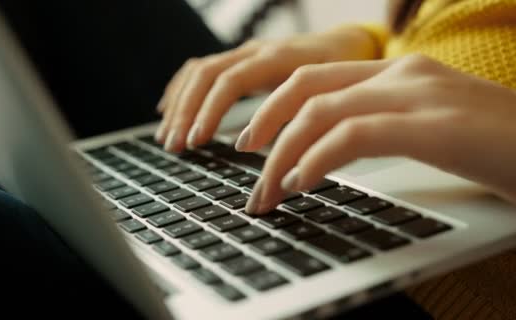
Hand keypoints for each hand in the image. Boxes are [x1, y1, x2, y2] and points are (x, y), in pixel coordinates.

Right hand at [156, 25, 379, 151]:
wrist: (349, 46)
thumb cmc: (343, 74)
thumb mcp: (328, 95)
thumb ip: (300, 118)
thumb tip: (266, 153)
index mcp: (276, 58)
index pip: (229, 80)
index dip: (210, 111)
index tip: (197, 141)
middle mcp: (254, 52)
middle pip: (206, 76)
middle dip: (186, 113)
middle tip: (174, 146)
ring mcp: (243, 54)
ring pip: (198, 72)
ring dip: (179, 105)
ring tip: (167, 137)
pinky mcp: (238, 62)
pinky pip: (200, 69)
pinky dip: (181, 89)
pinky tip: (167, 108)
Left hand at [240, 54, 515, 212]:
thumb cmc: (504, 148)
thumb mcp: (433, 127)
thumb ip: (386, 126)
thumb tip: (332, 150)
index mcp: (401, 71)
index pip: (317, 77)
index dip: (274, 107)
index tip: (253, 142)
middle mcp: (403, 73)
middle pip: (305, 86)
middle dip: (263, 126)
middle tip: (244, 163)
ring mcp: (418, 95)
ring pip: (319, 111)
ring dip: (281, 155)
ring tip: (267, 191)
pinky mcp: (432, 126)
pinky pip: (351, 134)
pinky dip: (315, 159)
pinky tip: (302, 183)